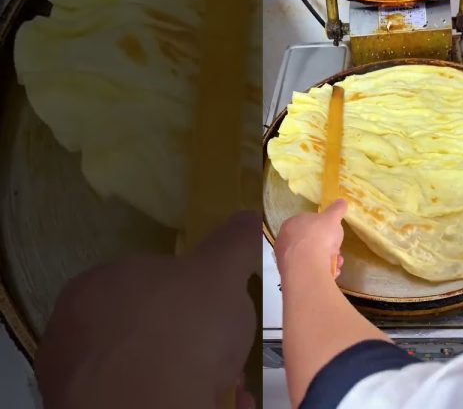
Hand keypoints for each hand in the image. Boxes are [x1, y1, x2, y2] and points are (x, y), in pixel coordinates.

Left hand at [35, 212, 260, 408]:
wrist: (147, 406)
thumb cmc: (183, 329)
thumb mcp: (221, 274)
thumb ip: (234, 243)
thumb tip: (247, 215)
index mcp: (101, 281)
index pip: (148, 278)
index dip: (188, 294)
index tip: (216, 313)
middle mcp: (74, 323)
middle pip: (143, 324)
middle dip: (183, 336)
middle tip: (219, 352)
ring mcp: (72, 372)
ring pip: (138, 365)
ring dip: (178, 371)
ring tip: (218, 385)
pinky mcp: (79, 408)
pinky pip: (133, 396)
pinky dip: (166, 397)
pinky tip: (202, 402)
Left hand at [275, 199, 346, 279]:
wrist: (307, 265)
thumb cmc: (318, 236)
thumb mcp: (332, 218)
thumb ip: (337, 210)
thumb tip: (342, 201)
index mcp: (292, 223)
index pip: (307, 223)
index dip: (323, 229)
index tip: (333, 235)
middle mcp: (285, 240)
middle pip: (310, 242)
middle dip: (326, 247)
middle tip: (337, 251)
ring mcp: (287, 259)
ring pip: (310, 258)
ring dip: (327, 260)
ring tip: (337, 264)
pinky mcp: (291, 274)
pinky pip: (309, 271)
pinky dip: (321, 271)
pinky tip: (331, 273)